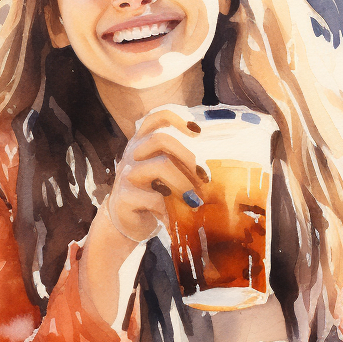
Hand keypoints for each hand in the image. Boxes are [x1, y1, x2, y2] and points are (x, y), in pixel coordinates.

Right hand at [96, 106, 205, 248]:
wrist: (127, 223)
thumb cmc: (154, 195)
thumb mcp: (167, 175)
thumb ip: (182, 163)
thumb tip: (220, 162)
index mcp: (142, 144)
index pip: (155, 119)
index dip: (176, 118)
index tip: (197, 132)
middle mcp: (132, 154)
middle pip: (160, 139)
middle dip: (188, 156)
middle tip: (204, 178)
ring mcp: (126, 175)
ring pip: (159, 166)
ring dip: (183, 184)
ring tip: (194, 201)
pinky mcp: (123, 197)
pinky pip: (152, 198)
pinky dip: (168, 209)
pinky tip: (172, 218)